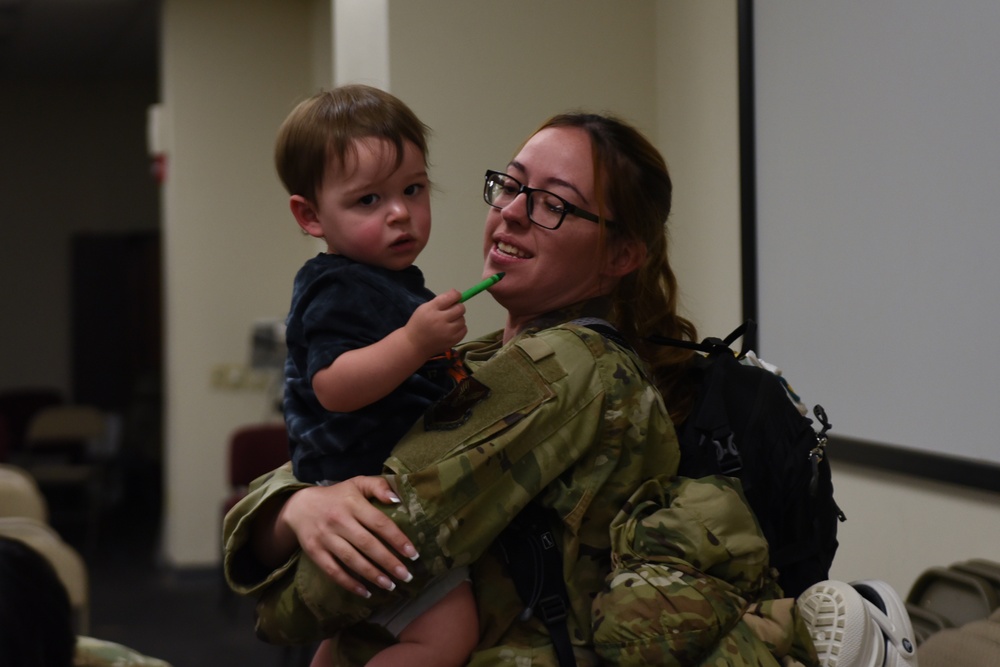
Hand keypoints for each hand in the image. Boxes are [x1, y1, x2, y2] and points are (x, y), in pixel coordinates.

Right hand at [276, 476, 418, 596]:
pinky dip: (349, 583)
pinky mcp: (315, 552)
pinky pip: (333, 571)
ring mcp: (325, 537)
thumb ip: (379, 486)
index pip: (379, 522)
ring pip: (351, 560)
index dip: (397, 539)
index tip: (413, 554)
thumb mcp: (357, 483)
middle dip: (388, 562)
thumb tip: (398, 499)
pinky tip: (366, 592)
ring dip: (372, 575)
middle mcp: (339, 520)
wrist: (299, 506)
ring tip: (391, 585)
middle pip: (367, 544)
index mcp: (352, 503)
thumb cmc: (337, 496)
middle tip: (407, 575)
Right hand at [405, 289, 466, 354]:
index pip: (450, 297)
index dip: (456, 295)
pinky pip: (464, 330)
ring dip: (458, 318)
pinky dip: (460, 328)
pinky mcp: (452, 341)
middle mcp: (440, 320)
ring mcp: (447, 332)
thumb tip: (456, 294)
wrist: (414, 345)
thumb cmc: (419, 324)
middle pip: (460, 308)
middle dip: (458, 307)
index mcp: (431, 309)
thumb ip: (440, 300)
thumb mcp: (424, 308)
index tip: (456, 296)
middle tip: (452, 310)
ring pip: (463, 319)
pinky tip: (451, 329)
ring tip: (449, 322)